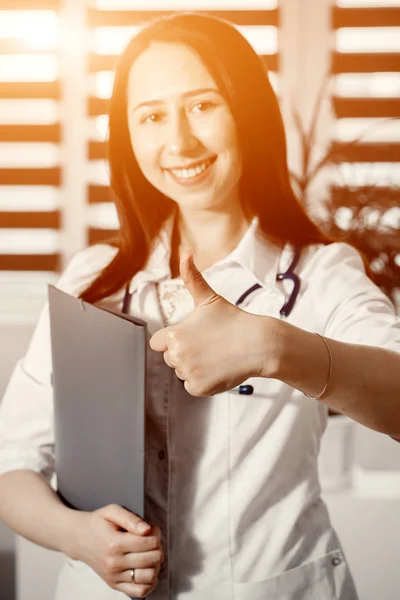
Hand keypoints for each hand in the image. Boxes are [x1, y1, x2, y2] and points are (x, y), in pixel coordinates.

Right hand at [68, 504, 162, 597]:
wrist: (79, 538)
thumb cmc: (98, 523)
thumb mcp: (112, 511)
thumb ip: (131, 518)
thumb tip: (147, 530)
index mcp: (115, 543)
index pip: (150, 543)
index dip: (156, 534)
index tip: (151, 530)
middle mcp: (114, 563)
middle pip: (152, 559)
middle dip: (157, 547)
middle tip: (152, 541)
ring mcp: (114, 576)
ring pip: (149, 576)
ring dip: (156, 565)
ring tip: (150, 555)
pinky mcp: (114, 584)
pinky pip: (139, 592)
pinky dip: (150, 583)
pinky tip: (148, 570)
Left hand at [150, 250, 276, 395]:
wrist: (258, 343)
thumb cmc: (233, 320)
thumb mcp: (208, 297)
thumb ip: (191, 276)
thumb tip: (185, 251)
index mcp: (174, 335)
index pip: (158, 343)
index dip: (173, 339)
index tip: (191, 335)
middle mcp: (178, 356)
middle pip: (171, 359)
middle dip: (186, 353)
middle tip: (209, 344)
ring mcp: (188, 374)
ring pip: (183, 372)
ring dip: (195, 366)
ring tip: (216, 354)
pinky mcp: (199, 388)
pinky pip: (193, 386)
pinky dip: (204, 381)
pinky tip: (218, 368)